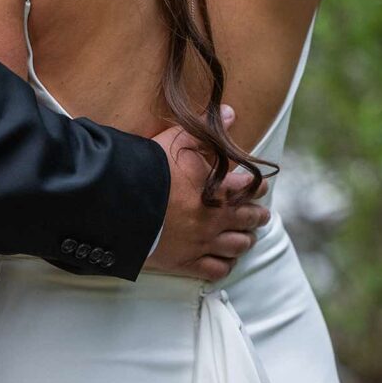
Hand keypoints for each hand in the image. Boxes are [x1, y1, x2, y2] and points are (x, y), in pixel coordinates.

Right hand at [145, 106, 270, 281]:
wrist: (121, 202)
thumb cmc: (149, 169)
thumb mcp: (176, 139)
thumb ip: (205, 129)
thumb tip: (230, 112)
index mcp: (218, 190)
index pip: (249, 189)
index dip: (256, 188)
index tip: (258, 188)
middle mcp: (215, 219)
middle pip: (248, 220)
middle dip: (256, 216)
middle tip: (260, 215)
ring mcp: (202, 243)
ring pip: (236, 246)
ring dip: (245, 240)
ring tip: (247, 238)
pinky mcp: (185, 262)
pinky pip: (215, 270)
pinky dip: (224, 265)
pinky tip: (226, 261)